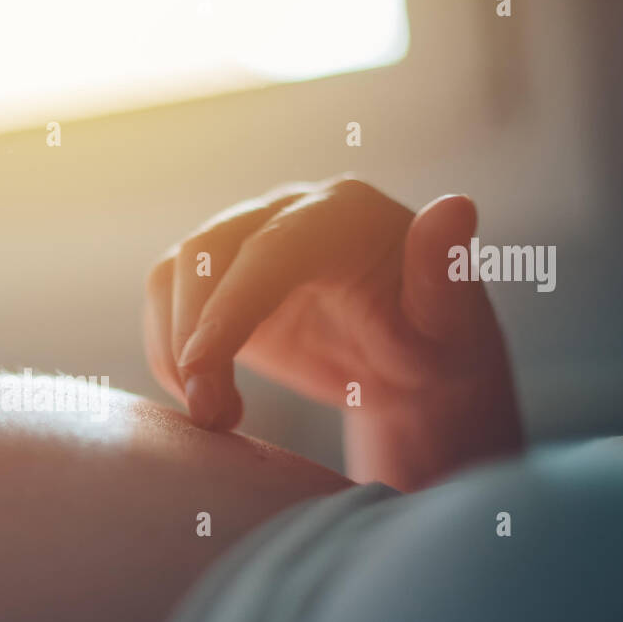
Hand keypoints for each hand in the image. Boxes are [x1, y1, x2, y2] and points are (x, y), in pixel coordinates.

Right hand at [143, 175, 522, 489]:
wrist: (407, 366)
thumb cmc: (437, 343)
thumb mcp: (454, 322)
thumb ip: (445, 271)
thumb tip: (454, 206)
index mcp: (345, 213)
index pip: (271, 249)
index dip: (231, 305)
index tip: (203, 369)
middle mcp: (288, 211)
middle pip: (206, 252)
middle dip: (193, 334)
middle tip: (209, 414)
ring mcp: (247, 240)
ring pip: (175, 274)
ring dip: (174, 346)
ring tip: (212, 414)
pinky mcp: (219, 279)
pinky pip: (168, 302)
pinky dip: (170, 353)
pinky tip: (206, 399)